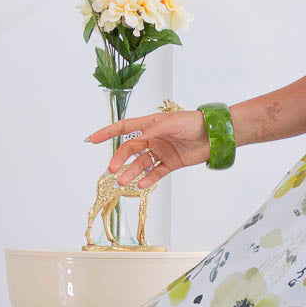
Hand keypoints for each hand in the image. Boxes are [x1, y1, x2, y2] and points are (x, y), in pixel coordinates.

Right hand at [83, 108, 210, 190]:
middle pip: (130, 150)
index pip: (124, 128)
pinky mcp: (171, 163)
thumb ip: (154, 130)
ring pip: (141, 164)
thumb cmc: (193, 122)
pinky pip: (156, 172)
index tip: (92, 139)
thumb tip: (139, 138)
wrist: (213, 135)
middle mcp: (153, 138)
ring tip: (124, 182)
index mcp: (150, 125)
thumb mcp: (172, 122)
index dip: (107, 133)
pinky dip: (149, 179)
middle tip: (112, 170)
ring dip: (132, 172)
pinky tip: (142, 184)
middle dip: (119, 159)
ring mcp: (161, 152)